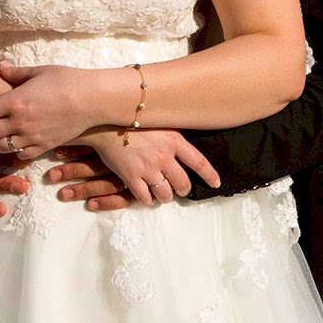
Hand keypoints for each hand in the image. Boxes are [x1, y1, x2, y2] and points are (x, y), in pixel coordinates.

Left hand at [0, 63, 105, 158]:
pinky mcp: (44, 146)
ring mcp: (31, 137)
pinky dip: (16, 149)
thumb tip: (0, 68)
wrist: (94, 99)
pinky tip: (20, 138)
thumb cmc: (68, 80)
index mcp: (15, 102)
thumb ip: (16, 72)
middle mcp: (19, 122)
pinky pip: (20, 155)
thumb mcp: (40, 71)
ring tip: (3, 129)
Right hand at [51, 129, 218, 208]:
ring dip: (166, 197)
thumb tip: (188, 148)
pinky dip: (148, 200)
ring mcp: (147, 167)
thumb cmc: (134, 122)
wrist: (106, 123)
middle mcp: (163, 156)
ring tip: (164, 194)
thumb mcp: (161, 123)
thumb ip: (175, 137)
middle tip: (181, 190)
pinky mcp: (131, 176)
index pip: (199, 162)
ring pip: (165, 194)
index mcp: (174, 141)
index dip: (209, 175)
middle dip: (184, 190)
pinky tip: (147, 197)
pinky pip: (144, 197)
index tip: (216, 183)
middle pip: (182, 183)